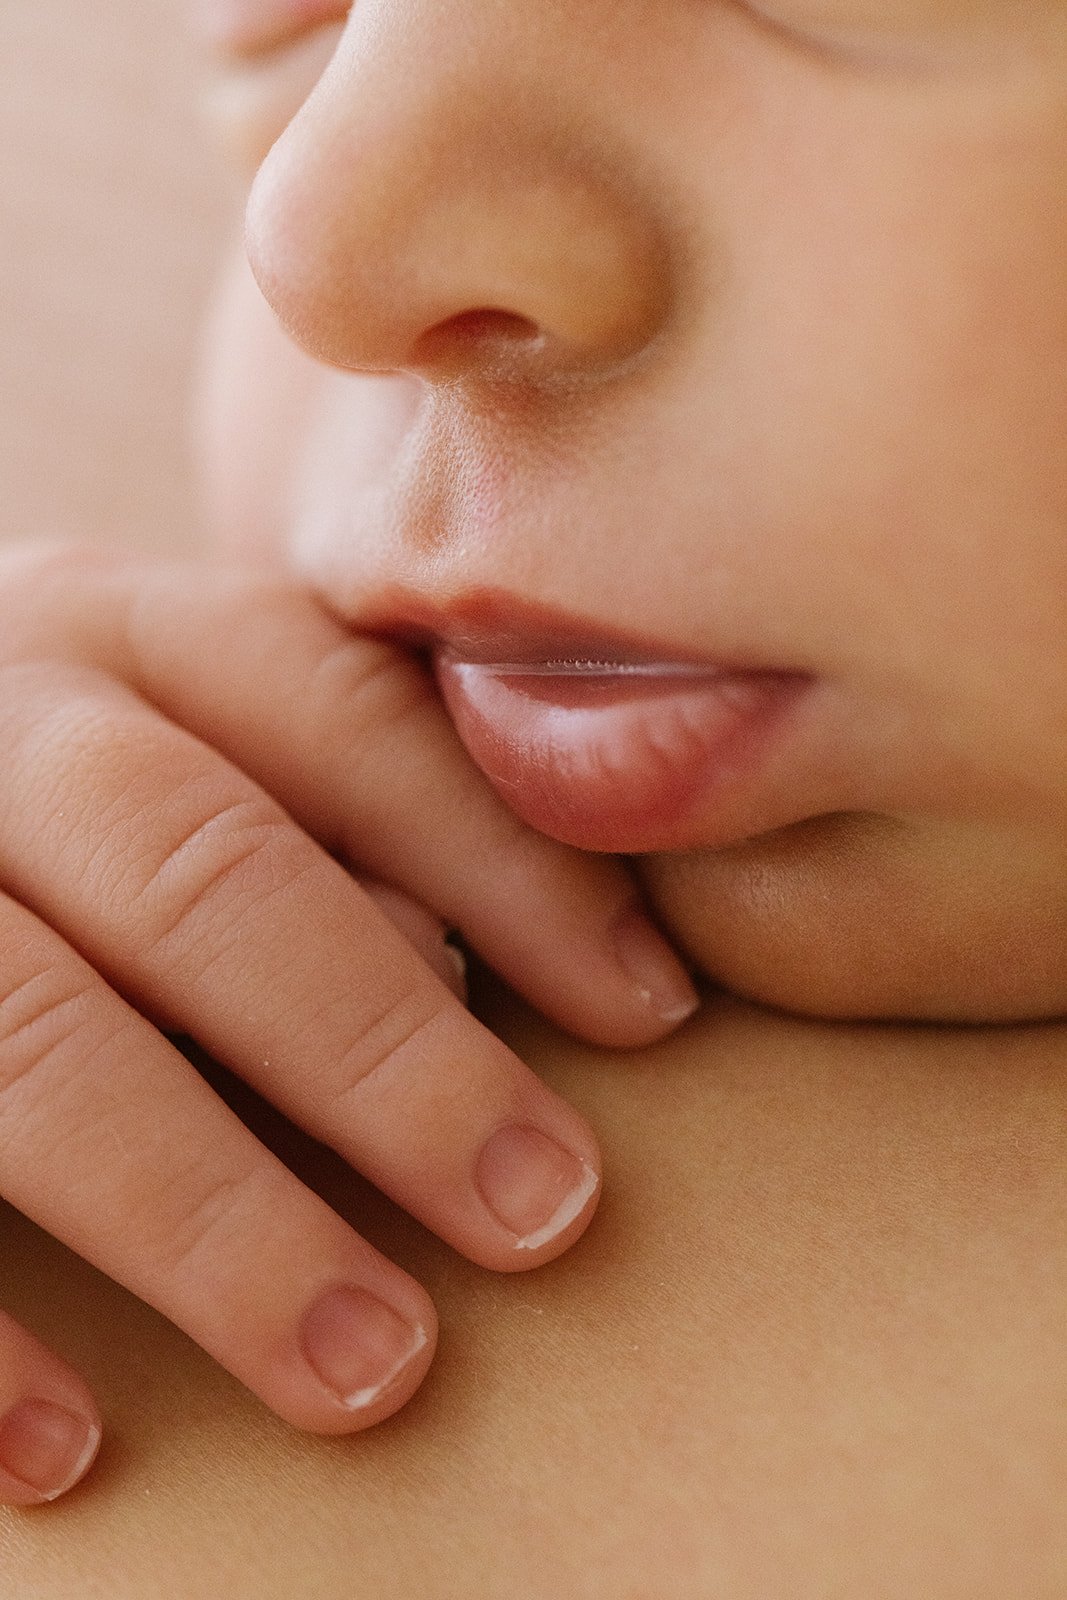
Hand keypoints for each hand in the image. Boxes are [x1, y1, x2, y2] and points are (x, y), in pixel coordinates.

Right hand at [0, 542, 695, 1503]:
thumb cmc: (79, 791)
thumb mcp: (195, 739)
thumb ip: (330, 815)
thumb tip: (472, 975)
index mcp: (128, 632)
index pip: (346, 719)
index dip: (513, 867)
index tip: (653, 1016)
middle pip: (198, 873)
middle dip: (378, 1056)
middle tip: (539, 1218)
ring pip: (33, 1042)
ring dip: (208, 1216)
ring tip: (369, 1363)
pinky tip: (71, 1446)